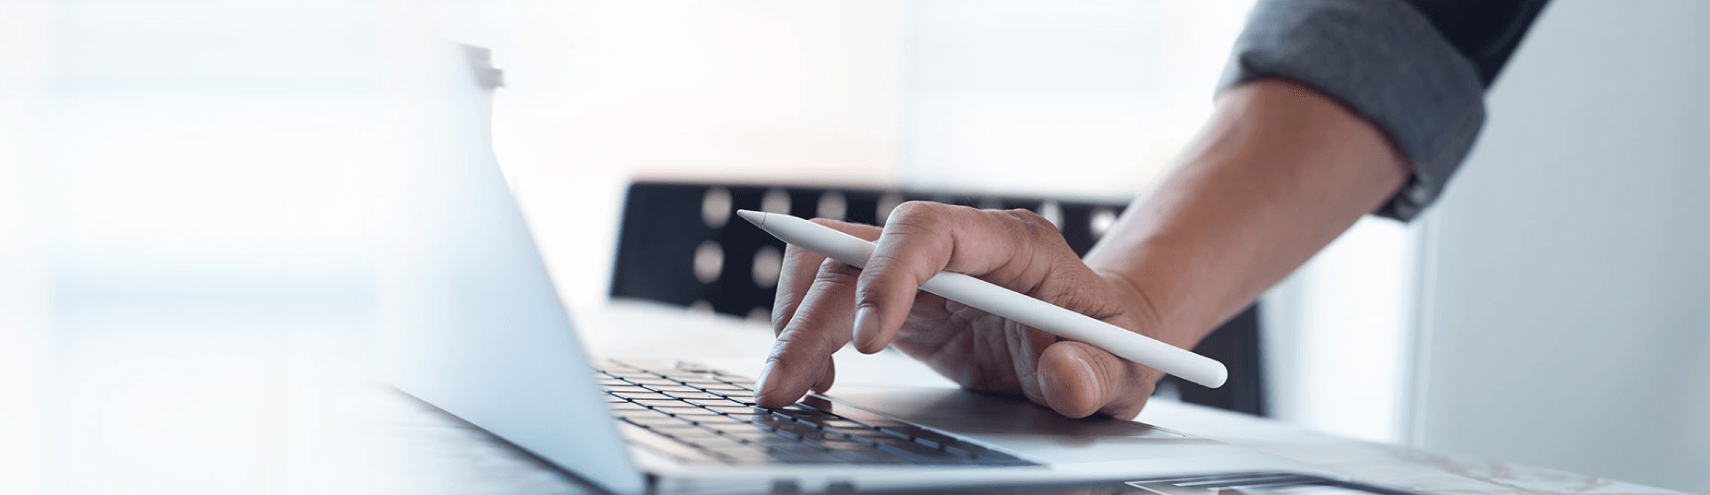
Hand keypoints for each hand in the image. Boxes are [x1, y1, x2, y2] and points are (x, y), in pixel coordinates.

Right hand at [753, 201, 1170, 418]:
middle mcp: (956, 245)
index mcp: (1011, 242)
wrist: (1102, 342)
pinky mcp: (904, 303)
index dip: (889, 275)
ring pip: (832, 269)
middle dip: (812, 313)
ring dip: (796, 322)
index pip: (929, 231)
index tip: (872, 343)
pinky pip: (837, 301)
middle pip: (859, 251)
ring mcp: (924, 271)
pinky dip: (810, 336)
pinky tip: (815, 383)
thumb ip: (1099, 373)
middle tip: (784, 383)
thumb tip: (1065, 377)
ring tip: (785, 388)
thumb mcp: (1125, 368)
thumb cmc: (1113, 343)